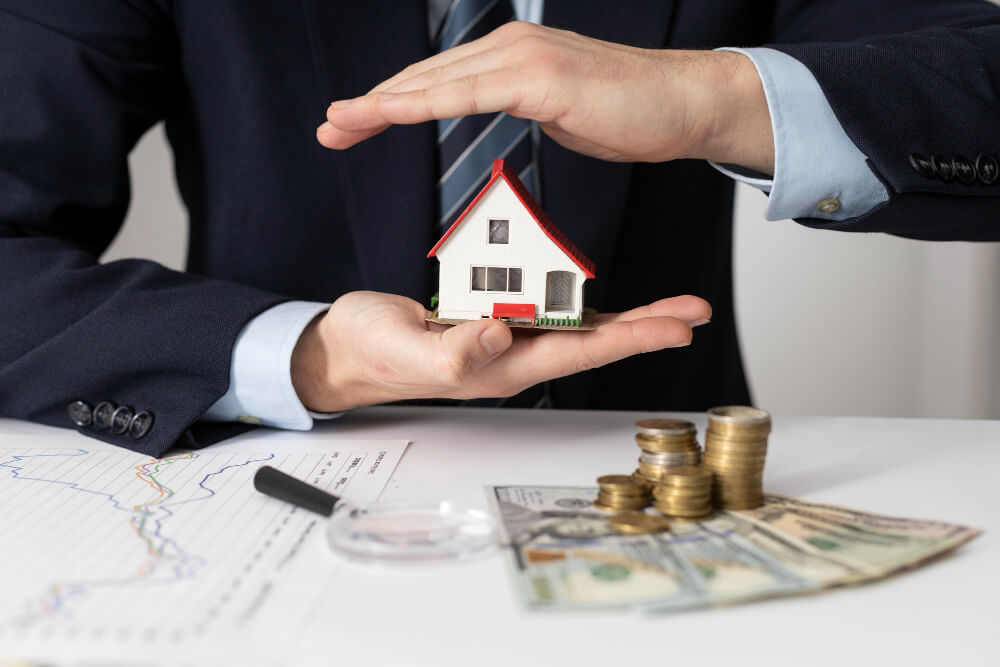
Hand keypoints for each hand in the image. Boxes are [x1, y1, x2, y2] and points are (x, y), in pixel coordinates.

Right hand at [291, 290, 710, 411]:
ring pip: (579, 328)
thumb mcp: (405, 349)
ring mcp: (507, 342)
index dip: (632, 338)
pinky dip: (582, 303)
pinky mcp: (494, 323)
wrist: (347, 349)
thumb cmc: (372, 352)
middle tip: (695, 311)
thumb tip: (500, 336)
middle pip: (594, 341)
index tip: (676, 326)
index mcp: (501, 368)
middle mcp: (514, 357)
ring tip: (670, 306)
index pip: (580, 352)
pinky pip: (549, 312)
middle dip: (647, 328)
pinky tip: (606, 300)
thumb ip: (452, 350)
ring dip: (627, 317)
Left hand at [317, 21, 773, 173]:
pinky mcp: (541, 77)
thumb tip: (498, 114)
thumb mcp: (559, 112)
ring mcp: (524, 58)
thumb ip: (521, 107)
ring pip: (437, 83)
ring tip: (340, 122)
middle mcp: (509, 47)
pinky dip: (424, 104)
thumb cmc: (629, 112)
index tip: (352, 124)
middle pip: (424, 78)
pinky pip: (471, 94)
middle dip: (370, 104)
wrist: (685, 104)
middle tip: (328, 126)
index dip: (389, 103)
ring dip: (382, 104)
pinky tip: (390, 114)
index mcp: (510, 57)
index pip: (436, 83)